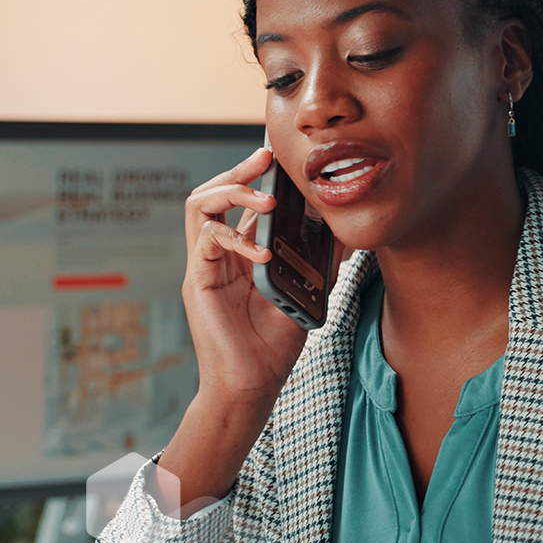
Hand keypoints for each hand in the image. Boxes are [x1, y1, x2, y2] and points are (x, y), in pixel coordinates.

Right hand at [181, 148, 309, 402]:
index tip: (279, 156)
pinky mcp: (198, 282)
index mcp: (239, 254)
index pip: (239, 201)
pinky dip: (235, 237)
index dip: (255, 174)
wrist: (251, 387)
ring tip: (265, 197)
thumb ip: (315, 263)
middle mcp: (218, 254)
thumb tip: (343, 233)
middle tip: (265, 156)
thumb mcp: (303, 294)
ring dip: (232, 190)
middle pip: (214, 192)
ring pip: (200, 204)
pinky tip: (262, 252)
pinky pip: (206, 240)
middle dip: (239, 169)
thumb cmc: (273, 347)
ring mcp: (205, 266)